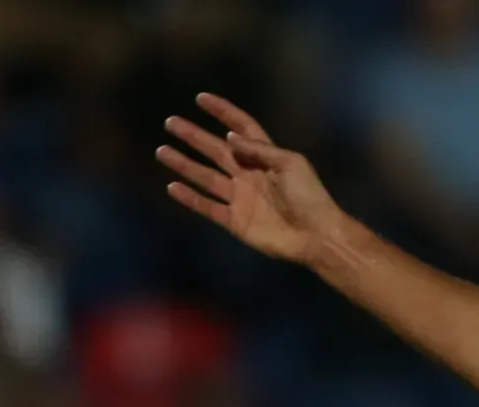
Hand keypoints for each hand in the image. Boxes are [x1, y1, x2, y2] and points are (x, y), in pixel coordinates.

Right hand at [158, 94, 345, 264]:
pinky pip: (208, 207)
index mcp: (265, 157)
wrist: (316, 236)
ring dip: (184, 164)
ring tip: (162, 151)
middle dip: (193, 136)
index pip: (241, 127)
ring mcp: (241, 198)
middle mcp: (249, 175)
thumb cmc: (310, 196)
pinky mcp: (236, 221)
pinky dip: (190, 198)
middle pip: (215, 150)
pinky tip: (172, 186)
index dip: (223, 112)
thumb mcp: (290, 163)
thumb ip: (259, 149)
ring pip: (205, 177)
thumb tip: (229, 135)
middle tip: (170, 122)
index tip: (201, 99)